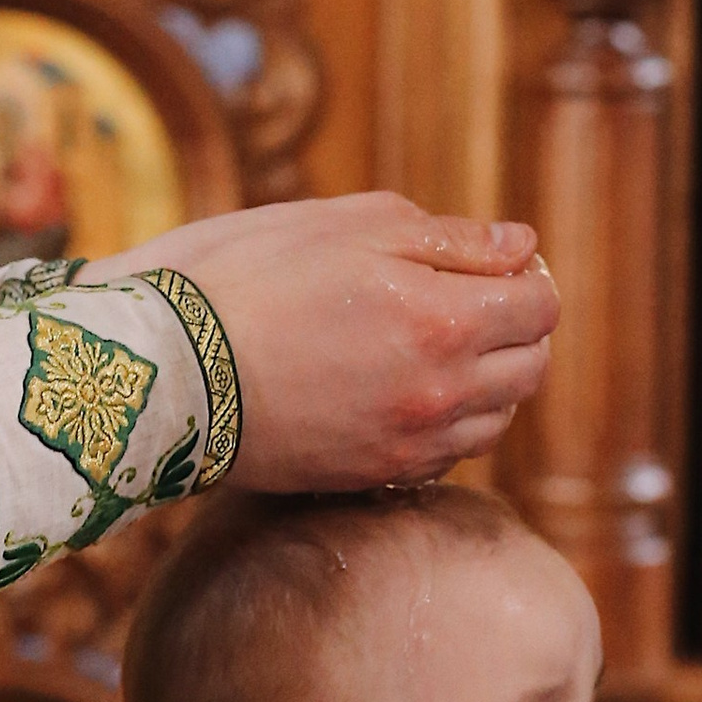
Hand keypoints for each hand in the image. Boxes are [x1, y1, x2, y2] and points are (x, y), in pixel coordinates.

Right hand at [99, 194, 558, 488]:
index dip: (526, 278)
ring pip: (494, 421)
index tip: (494, 263)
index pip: (540, 307)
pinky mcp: (369, 476)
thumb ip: (452, 237)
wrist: (161, 365)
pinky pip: (443, 458)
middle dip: (516, 330)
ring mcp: (407, 444)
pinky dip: (444, 427)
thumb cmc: (249, 274)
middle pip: (529, 369)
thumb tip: (521, 246)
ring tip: (433, 347)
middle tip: (469, 299)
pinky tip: (402, 393)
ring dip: (486, 383)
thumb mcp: (353, 224)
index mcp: (446, 320)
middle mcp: (441, 394)